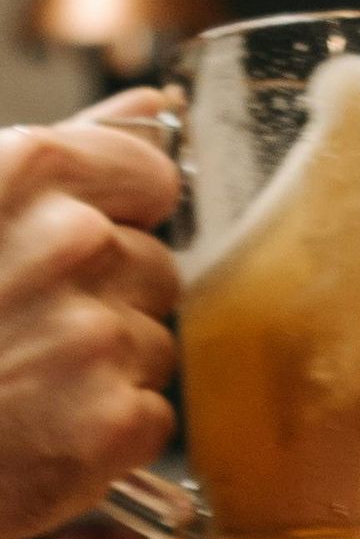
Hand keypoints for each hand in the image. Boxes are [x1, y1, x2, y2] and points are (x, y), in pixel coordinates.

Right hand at [0, 95, 180, 538]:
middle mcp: (71, 243)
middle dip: (107, 298)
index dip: (122, 214)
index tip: (79, 247)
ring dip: (105, 367)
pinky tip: (40, 429)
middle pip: (156, 264)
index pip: (152, 174)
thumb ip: (65, 145)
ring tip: (24, 380)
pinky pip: (151, 417)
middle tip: (24, 326)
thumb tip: (155, 104)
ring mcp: (94, 334)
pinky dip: (105, 434)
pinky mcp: (110, 420)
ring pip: (154, 344)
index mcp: (28, 171)